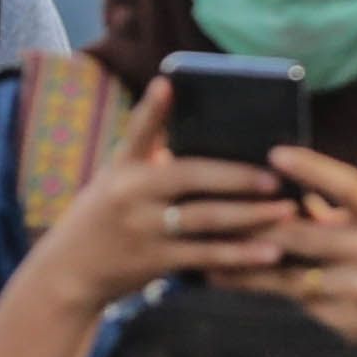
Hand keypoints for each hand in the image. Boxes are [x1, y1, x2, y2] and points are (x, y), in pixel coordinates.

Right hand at [19, 88, 294, 321]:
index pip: (138, 131)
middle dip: (237, 176)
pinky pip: (205, 256)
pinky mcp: (154, 261)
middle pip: (191, 177)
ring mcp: (143, 229)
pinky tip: (269, 252)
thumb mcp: (117, 181)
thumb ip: (154, 159)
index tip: (168, 83)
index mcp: (123, 167)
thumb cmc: (106, 218)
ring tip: (287, 211)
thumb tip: (212, 139)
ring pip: (206, 219)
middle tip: (277, 176)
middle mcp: (130, 194)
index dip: (153, 108)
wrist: (69, 273)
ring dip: (250, 216)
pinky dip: (240, 255)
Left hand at [223, 143, 356, 353]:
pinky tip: (238, 283)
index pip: (349, 185)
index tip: (274, 153)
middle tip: (219, 214)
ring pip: (294, 276)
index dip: (312, 167)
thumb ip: (345, 210)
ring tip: (212, 259)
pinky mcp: (356, 325)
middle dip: (259, 226)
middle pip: (306, 235)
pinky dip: (273, 291)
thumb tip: (290, 190)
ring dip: (251, 267)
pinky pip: (304, 304)